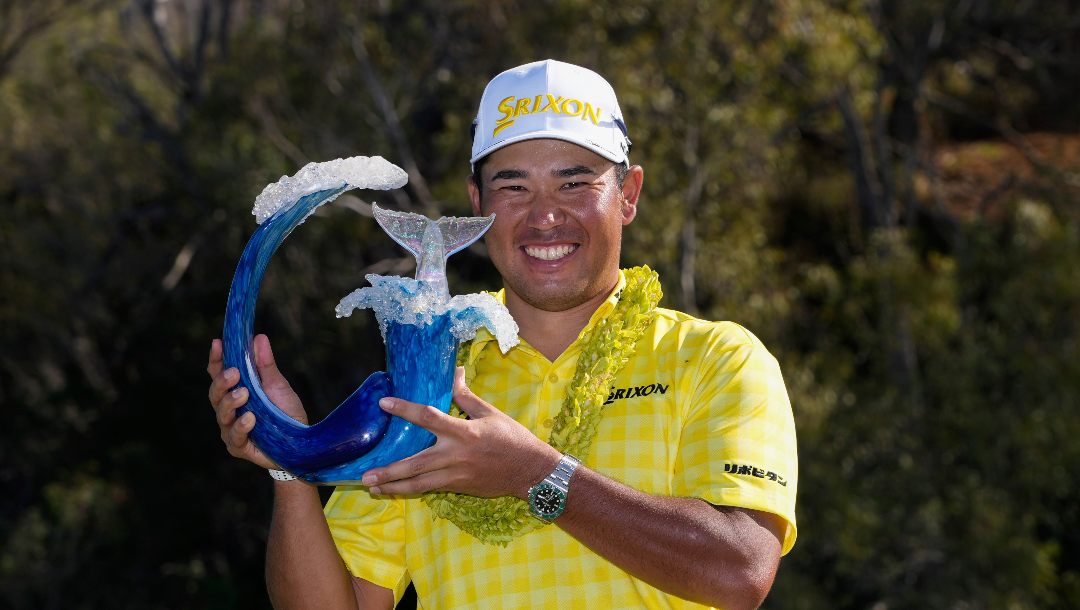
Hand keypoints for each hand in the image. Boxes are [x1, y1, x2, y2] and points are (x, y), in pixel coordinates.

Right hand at [207, 334, 307, 469]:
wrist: (301, 443)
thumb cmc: (285, 412)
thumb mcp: (278, 385)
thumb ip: (266, 365)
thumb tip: (259, 338)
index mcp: (235, 390)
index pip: (218, 373)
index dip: (216, 359)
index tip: (218, 343)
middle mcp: (229, 409)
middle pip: (215, 393)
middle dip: (222, 381)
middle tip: (234, 373)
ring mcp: (231, 429)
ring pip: (221, 414)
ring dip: (230, 403)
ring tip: (244, 394)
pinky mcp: (238, 447)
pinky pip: (234, 437)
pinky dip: (241, 427)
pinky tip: (250, 419)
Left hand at [361, 367, 561, 497]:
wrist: (531, 472)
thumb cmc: (512, 439)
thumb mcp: (491, 413)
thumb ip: (466, 396)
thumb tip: (456, 372)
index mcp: (463, 433)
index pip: (428, 418)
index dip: (405, 410)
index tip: (384, 403)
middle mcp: (455, 456)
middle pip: (416, 464)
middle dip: (389, 471)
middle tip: (365, 474)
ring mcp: (456, 475)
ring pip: (419, 484)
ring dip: (394, 486)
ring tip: (372, 487)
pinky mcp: (459, 487)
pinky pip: (430, 488)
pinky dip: (411, 489)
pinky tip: (395, 490)